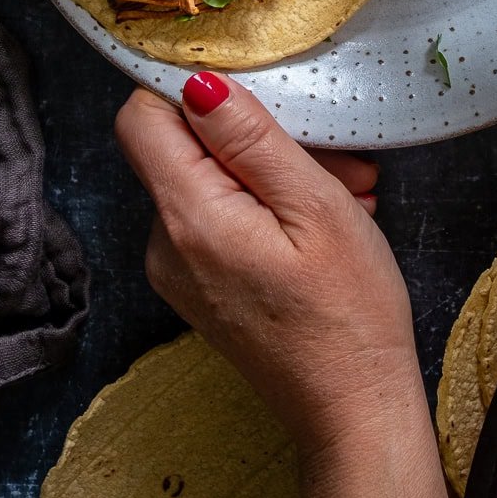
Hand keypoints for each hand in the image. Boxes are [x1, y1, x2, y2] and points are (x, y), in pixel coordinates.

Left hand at [115, 73, 423, 457]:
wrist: (355, 414)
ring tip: (347, 194)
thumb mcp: (314, 207)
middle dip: (257, 138)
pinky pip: (220, 219)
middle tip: (337, 160)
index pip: (141, 118)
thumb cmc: (348, 313)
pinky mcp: (200, 287)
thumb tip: (197, 83)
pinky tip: (323, 226)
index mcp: (187, 218)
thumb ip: (250, 140)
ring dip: (276, 174)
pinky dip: (269, 209)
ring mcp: (179, 271)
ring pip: (210, 182)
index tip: (258, 100)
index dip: (191, 93)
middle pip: (185, 149)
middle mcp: (165, 245)